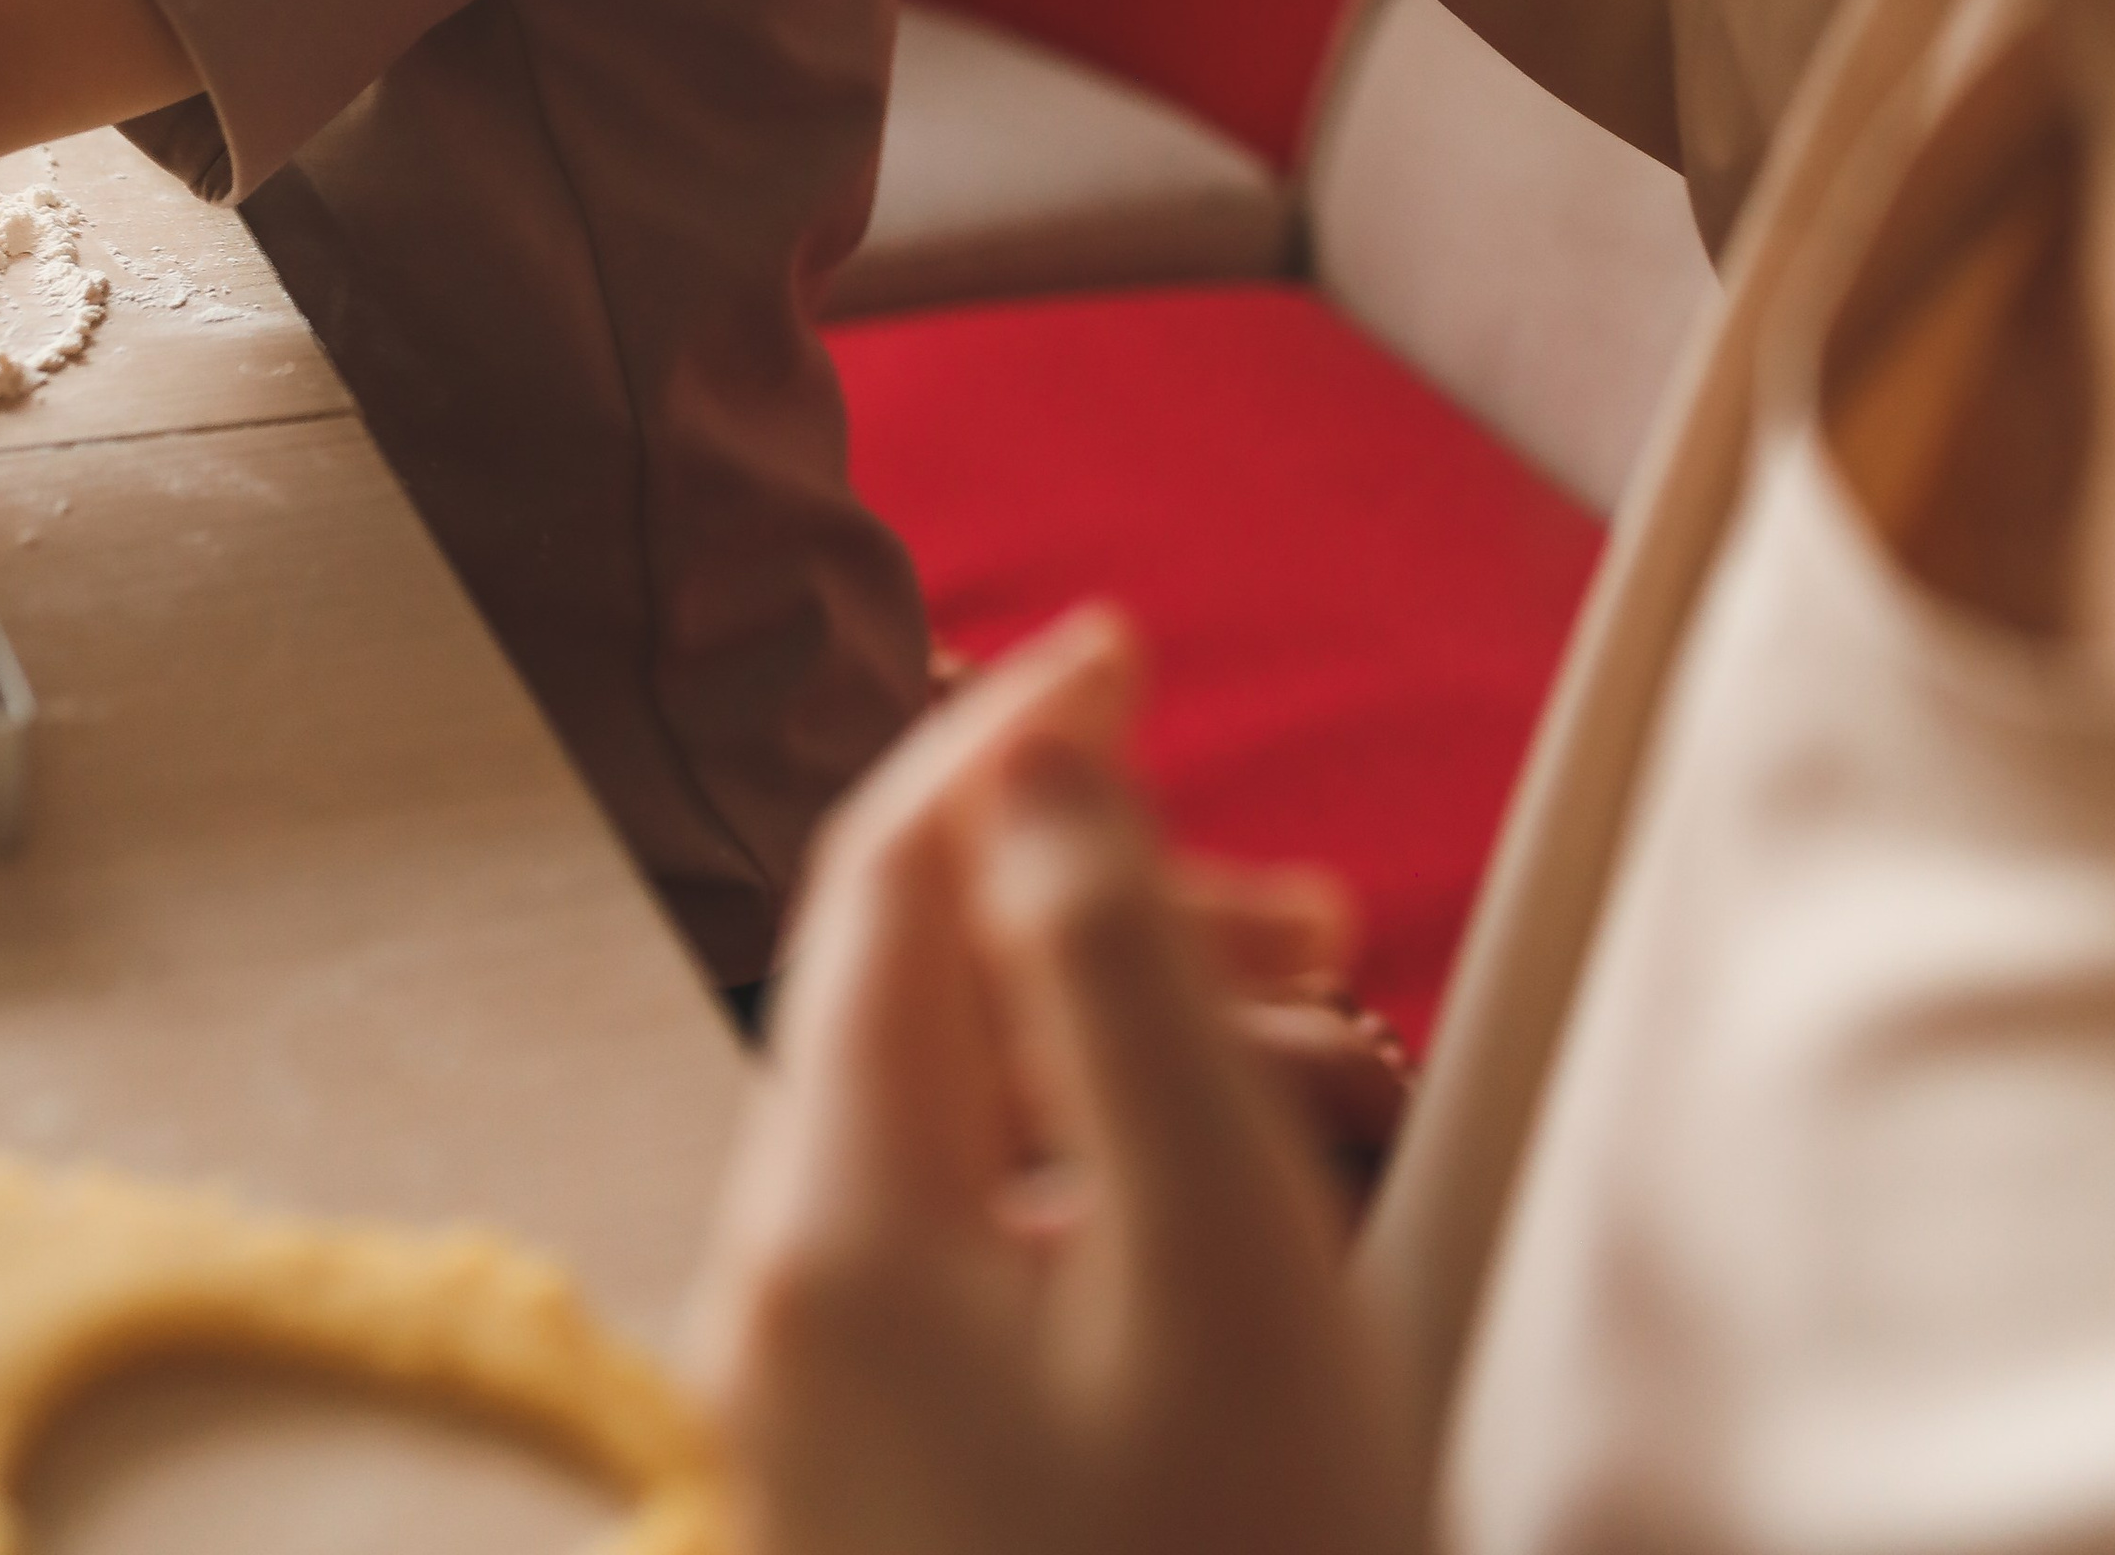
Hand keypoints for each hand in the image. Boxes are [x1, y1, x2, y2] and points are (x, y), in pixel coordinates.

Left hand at [692, 613, 1409, 1554]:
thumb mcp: (1217, 1241)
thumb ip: (1109, 967)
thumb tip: (1035, 764)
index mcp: (831, 1222)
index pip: (886, 879)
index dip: (1008, 736)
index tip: (1131, 645)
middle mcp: (785, 1302)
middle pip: (930, 1000)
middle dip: (1111, 912)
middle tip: (1318, 921)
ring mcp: (830, 1411)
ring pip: (973, 1127)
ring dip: (1131, 1052)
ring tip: (1329, 1066)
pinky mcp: (895, 1487)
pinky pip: (987, 1256)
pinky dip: (1112, 1187)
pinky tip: (1248, 1213)